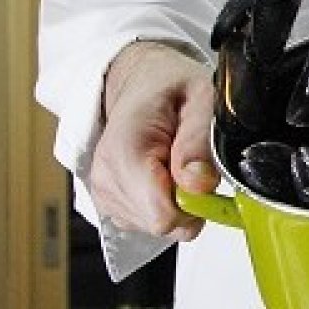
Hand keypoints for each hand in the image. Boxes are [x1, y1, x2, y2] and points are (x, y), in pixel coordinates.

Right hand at [92, 41, 218, 239]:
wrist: (140, 83)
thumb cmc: (170, 87)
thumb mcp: (201, 98)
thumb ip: (200, 141)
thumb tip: (199, 185)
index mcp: (126, 151)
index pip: (161, 215)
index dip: (195, 204)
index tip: (204, 175)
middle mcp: (107, 178)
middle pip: (162, 224)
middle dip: (189, 202)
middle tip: (192, 162)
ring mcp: (104, 193)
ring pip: (158, 226)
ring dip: (178, 201)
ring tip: (176, 161)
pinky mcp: (109, 202)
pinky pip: (150, 221)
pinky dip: (165, 202)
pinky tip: (164, 173)